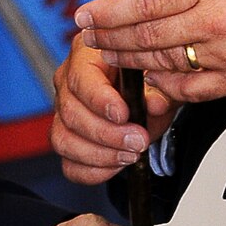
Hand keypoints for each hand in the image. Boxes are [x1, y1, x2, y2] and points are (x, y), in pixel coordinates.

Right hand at [52, 35, 178, 185]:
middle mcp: (68, 81)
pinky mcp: (68, 140)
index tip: (123, 114)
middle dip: (106, 133)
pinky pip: (69, 164)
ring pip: (64, 139)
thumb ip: (161, 90)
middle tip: (138, 140)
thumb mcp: (161, 78)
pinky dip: (94, 171)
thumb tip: (155, 103)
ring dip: (100, 154)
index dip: (99, 99)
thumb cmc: (149, 80)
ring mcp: (64, 112)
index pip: (80, 77)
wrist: (150, 98)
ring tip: (130, 154)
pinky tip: (117, 165)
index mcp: (87, 54)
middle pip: (70, 111)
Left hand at [75, 0, 225, 100]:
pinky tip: (149, 76)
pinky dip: (164, 84)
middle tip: (87, 36)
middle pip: (146, 36)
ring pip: (163, 64)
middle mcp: (215, 20)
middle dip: (109, 38)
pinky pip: (190, 89)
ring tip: (109, 54)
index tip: (84, 14)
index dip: (107, 11)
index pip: (143, 1)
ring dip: (129, 61)